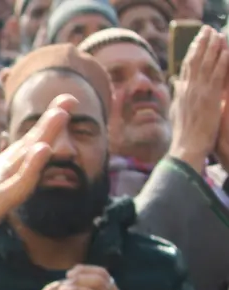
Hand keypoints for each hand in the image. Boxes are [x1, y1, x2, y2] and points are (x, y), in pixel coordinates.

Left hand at [0, 95, 73, 289]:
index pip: (19, 148)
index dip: (36, 127)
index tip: (55, 106)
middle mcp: (0, 184)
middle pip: (29, 149)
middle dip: (49, 125)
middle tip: (71, 99)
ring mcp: (0, 195)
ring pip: (28, 162)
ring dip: (45, 137)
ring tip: (62, 112)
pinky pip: (18, 186)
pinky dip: (31, 168)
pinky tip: (41, 149)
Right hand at [170, 26, 228, 171]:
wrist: (185, 147)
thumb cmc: (184, 134)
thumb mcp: (177, 112)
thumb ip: (179, 95)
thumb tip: (176, 84)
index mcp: (181, 92)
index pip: (186, 67)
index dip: (192, 51)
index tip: (197, 40)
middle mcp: (188, 89)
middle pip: (195, 60)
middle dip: (201, 43)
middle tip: (207, 30)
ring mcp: (198, 92)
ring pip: (206, 64)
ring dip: (213, 48)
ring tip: (218, 35)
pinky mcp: (209, 98)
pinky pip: (216, 75)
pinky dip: (221, 62)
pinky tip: (225, 51)